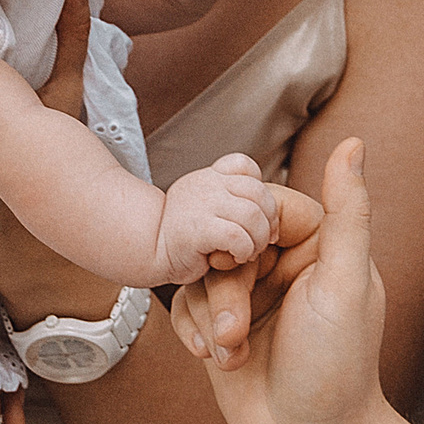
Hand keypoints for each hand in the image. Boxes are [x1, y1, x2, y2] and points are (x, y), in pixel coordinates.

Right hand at [152, 152, 277, 280]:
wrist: (149, 251)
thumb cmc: (184, 236)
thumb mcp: (208, 207)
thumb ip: (233, 202)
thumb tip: (273, 223)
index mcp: (210, 176)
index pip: (245, 165)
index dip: (259, 192)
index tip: (256, 217)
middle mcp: (206, 183)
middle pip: (259, 192)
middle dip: (268, 220)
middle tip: (260, 241)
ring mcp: (202, 204)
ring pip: (253, 215)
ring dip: (258, 239)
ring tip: (248, 252)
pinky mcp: (198, 229)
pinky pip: (238, 235)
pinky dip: (244, 250)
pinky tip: (235, 258)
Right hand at [170, 136, 385, 423]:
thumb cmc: (336, 368)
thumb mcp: (344, 282)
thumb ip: (348, 211)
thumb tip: (353, 142)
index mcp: (322, 247)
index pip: (267, 207)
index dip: (245, 233)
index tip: (243, 264)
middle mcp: (286, 268)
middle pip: (227, 241)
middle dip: (224, 288)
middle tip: (238, 330)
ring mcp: (252, 300)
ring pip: (201, 275)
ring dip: (210, 316)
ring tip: (231, 353)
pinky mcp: (223, 330)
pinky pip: (187, 307)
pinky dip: (196, 332)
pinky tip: (216, 360)